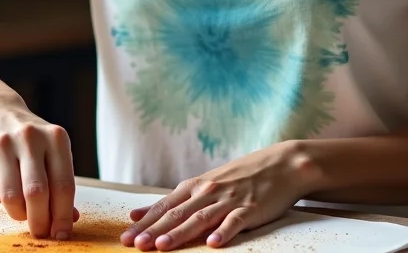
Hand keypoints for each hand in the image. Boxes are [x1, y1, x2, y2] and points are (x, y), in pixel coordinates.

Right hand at [0, 96, 77, 239]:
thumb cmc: (32, 141)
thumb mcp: (53, 153)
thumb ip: (61, 183)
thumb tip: (70, 219)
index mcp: (56, 138)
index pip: (63, 185)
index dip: (63, 215)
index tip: (62, 233)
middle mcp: (30, 137)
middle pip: (36, 193)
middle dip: (40, 221)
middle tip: (41, 232)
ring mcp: (3, 143)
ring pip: (11, 197)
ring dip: (19, 214)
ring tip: (23, 212)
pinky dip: (1, 202)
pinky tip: (6, 191)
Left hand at [120, 141, 317, 249]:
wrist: (281, 164)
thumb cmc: (241, 176)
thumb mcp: (206, 184)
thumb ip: (176, 201)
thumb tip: (140, 213)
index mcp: (195, 187)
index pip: (164, 207)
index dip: (144, 222)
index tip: (125, 237)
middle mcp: (208, 192)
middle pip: (176, 214)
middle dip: (153, 231)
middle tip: (135, 245)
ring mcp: (229, 200)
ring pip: (200, 219)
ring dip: (180, 233)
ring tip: (163, 247)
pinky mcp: (251, 209)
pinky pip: (235, 222)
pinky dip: (223, 233)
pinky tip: (213, 244)